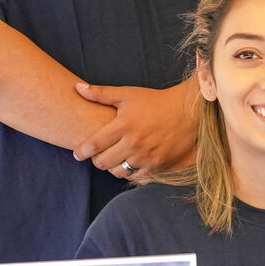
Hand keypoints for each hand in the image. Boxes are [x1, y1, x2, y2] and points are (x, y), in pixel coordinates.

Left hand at [73, 80, 199, 179]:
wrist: (187, 112)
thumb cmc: (154, 101)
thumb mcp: (128, 94)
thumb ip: (101, 93)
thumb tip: (77, 88)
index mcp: (123, 125)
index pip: (94, 145)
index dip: (81, 152)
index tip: (77, 153)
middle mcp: (134, 143)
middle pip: (103, 162)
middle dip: (96, 160)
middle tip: (98, 155)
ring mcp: (146, 156)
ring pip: (117, 172)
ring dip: (112, 167)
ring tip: (114, 159)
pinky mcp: (158, 165)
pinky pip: (135, 176)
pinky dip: (129, 172)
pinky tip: (129, 163)